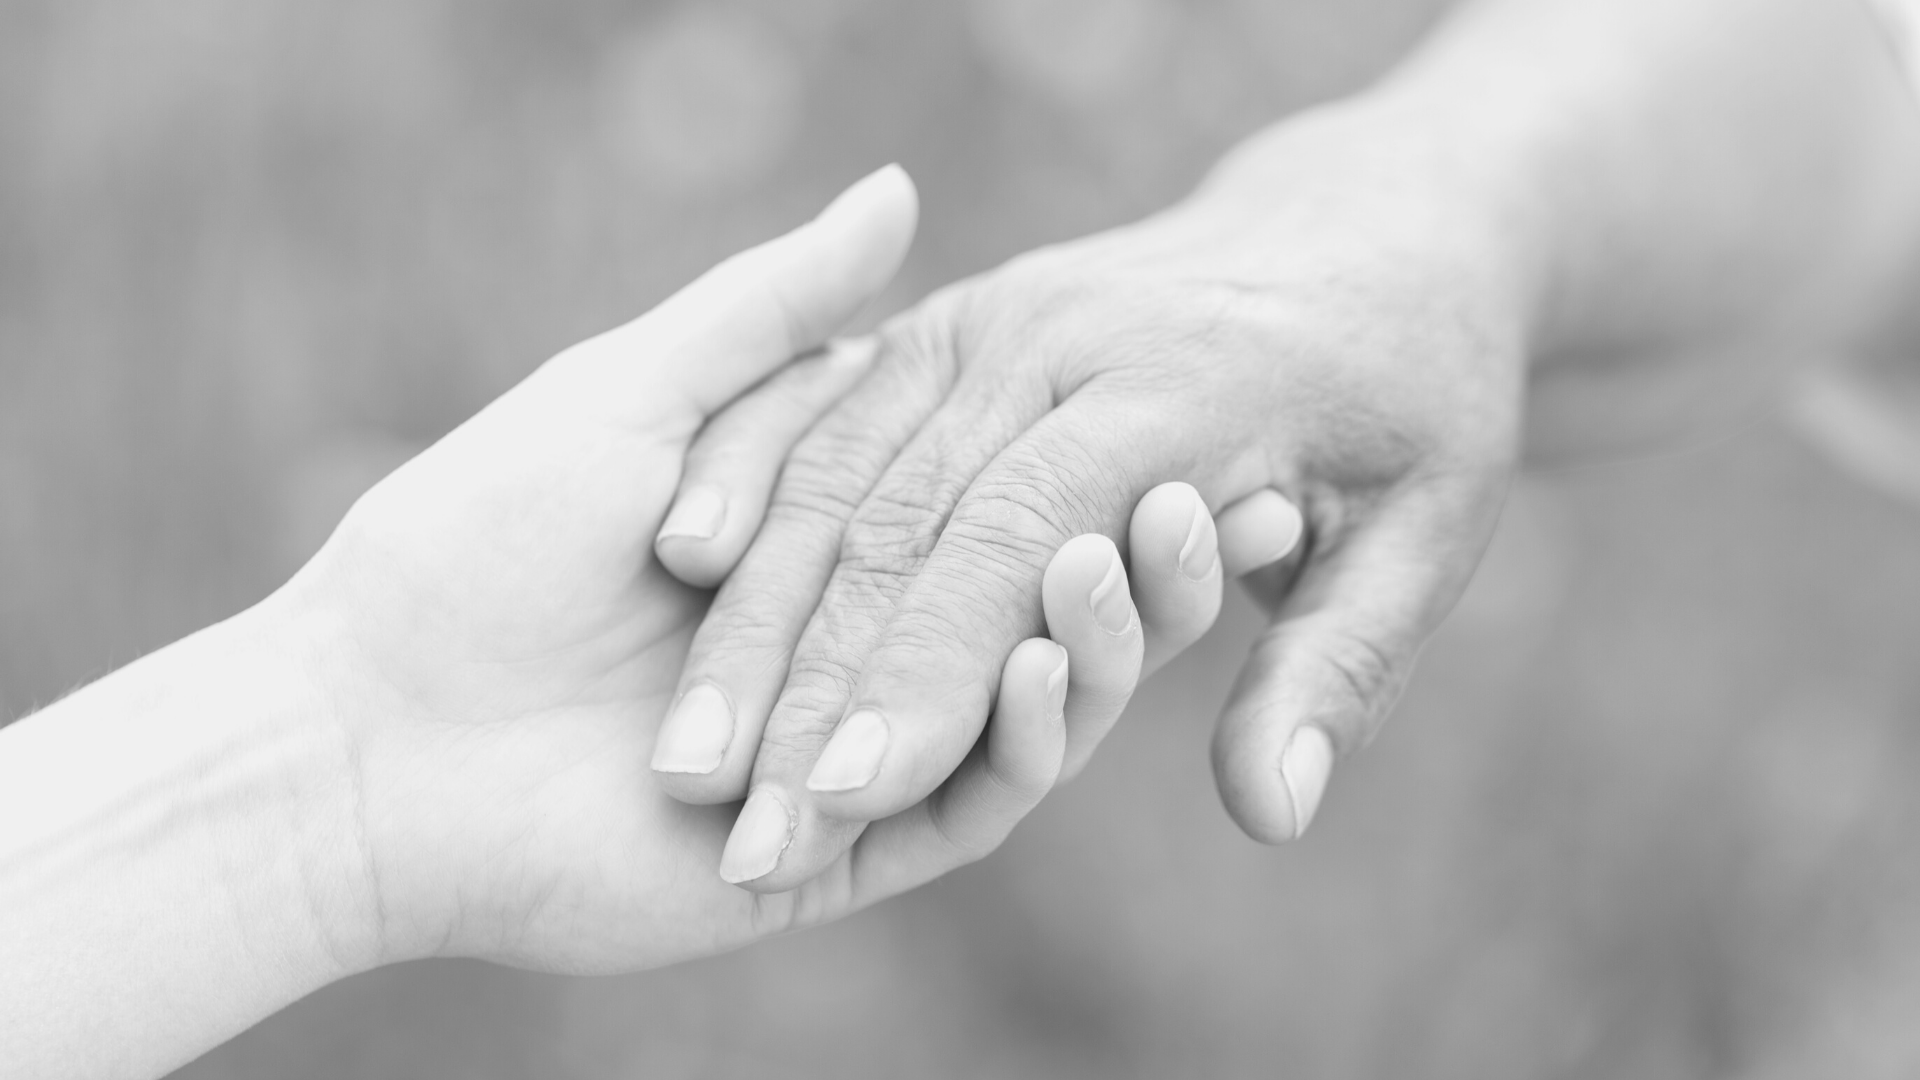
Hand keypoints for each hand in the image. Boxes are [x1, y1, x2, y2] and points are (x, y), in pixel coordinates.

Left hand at [271, 167, 1231, 972]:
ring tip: (1126, 556)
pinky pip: (966, 803)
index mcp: (826, 544)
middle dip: (1118, 557)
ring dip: (1092, 640)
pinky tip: (1052, 665)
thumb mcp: (643, 392)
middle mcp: (855, 648)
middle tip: (1209, 495)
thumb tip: (903, 190)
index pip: (988, 497)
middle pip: (1027, 605)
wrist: (379, 725)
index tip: (1168, 412)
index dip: (1081, 459)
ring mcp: (855, 751)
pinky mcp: (843, 851)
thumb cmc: (485, 536)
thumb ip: (777, 307)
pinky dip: (1022, 737)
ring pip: (1019, 706)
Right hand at [651, 109, 1529, 889]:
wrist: (1368, 232)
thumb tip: (1270, 815)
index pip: (1025, 538)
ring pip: (844, 466)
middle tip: (746, 822)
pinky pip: (828, 404)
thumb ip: (1337, 668)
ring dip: (763, 611)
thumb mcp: (1432, 534)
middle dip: (819, 678)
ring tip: (696, 755)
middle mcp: (1064, 333)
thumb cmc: (1413, 400)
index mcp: (1187, 382)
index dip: (936, 673)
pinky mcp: (947, 321)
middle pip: (908, 514)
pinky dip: (755, 479)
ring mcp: (991, 313)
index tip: (855, 798)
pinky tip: (687, 564)